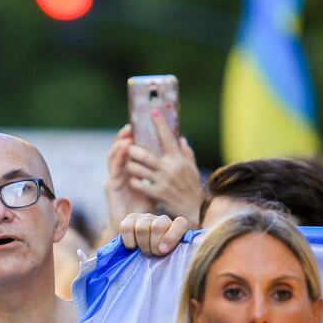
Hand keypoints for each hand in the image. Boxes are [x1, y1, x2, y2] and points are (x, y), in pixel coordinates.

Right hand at [104, 125, 153, 232]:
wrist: (136, 227)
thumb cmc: (146, 207)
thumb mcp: (155, 184)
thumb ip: (160, 170)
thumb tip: (174, 154)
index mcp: (131, 170)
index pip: (130, 149)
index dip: (133, 136)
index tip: (140, 125)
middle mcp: (121, 172)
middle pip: (119, 150)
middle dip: (123, 137)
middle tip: (131, 126)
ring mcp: (114, 178)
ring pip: (113, 157)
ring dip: (119, 145)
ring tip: (127, 137)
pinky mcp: (111, 186)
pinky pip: (113, 169)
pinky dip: (117, 157)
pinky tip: (124, 150)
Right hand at [119, 213, 189, 256]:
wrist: (142, 257)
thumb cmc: (161, 260)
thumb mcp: (173, 258)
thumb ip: (179, 254)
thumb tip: (186, 251)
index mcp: (178, 227)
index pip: (180, 223)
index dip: (172, 237)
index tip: (163, 251)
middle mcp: (163, 219)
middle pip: (157, 227)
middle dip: (153, 245)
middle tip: (153, 254)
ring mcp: (147, 217)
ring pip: (142, 227)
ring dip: (142, 244)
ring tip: (144, 251)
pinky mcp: (131, 218)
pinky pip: (127, 227)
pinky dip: (129, 241)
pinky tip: (133, 247)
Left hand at [124, 109, 201, 224]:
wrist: (194, 210)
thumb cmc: (192, 187)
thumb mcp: (192, 168)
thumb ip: (186, 153)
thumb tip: (181, 139)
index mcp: (178, 159)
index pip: (168, 137)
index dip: (160, 124)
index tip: (152, 112)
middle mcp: (170, 168)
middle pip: (146, 155)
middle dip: (133, 149)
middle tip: (127, 145)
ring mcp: (162, 181)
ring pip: (139, 169)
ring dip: (131, 164)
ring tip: (127, 161)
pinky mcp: (157, 193)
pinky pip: (140, 184)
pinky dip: (134, 180)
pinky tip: (132, 178)